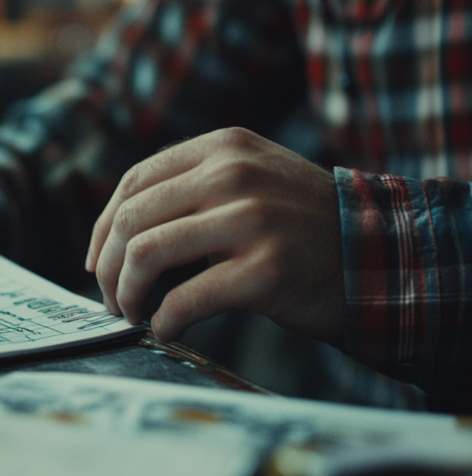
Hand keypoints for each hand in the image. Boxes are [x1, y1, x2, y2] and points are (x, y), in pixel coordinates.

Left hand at [85, 127, 344, 346]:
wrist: (378, 256)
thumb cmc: (301, 225)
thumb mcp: (251, 177)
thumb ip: (191, 186)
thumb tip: (116, 232)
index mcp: (223, 147)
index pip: (134, 182)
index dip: (103, 227)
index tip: (96, 261)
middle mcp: (233, 175)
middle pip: (131, 219)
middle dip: (108, 267)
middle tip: (110, 298)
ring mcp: (250, 221)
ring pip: (146, 254)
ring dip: (127, 294)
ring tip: (132, 312)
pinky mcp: (264, 271)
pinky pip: (184, 300)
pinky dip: (164, 321)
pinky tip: (166, 328)